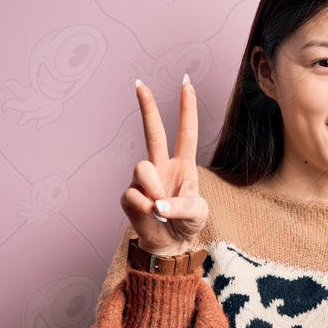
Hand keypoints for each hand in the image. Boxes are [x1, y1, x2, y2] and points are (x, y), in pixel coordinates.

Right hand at [121, 76, 208, 255]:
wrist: (171, 244)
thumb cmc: (188, 222)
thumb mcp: (198, 212)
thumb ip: (182, 205)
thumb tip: (157, 203)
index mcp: (183, 164)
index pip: (186, 131)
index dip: (186, 108)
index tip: (185, 82)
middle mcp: (161, 166)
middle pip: (152, 132)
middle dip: (147, 107)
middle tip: (139, 83)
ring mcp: (143, 180)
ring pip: (143, 168)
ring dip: (155, 189)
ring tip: (161, 209)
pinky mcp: (129, 196)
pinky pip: (134, 194)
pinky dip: (146, 207)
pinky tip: (151, 215)